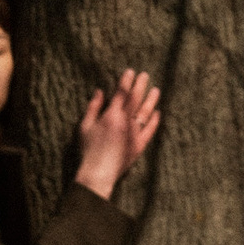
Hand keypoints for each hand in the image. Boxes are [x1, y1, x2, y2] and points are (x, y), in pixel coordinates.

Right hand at [73, 66, 162, 197]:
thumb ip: (93, 107)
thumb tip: (100, 91)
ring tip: (156, 89)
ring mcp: (135, 133)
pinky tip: (157, 112)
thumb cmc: (89, 150)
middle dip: (140, 85)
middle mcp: (126, 121)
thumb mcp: (85, 126)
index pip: (121, 93)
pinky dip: (155, 120)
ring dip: (151, 100)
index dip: (126, 81)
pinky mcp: (140, 145)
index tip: (131, 72)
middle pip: (135, 99)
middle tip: (145, 75)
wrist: (99, 172)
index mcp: (111, 115)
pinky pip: (150, 130)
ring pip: (146, 112)